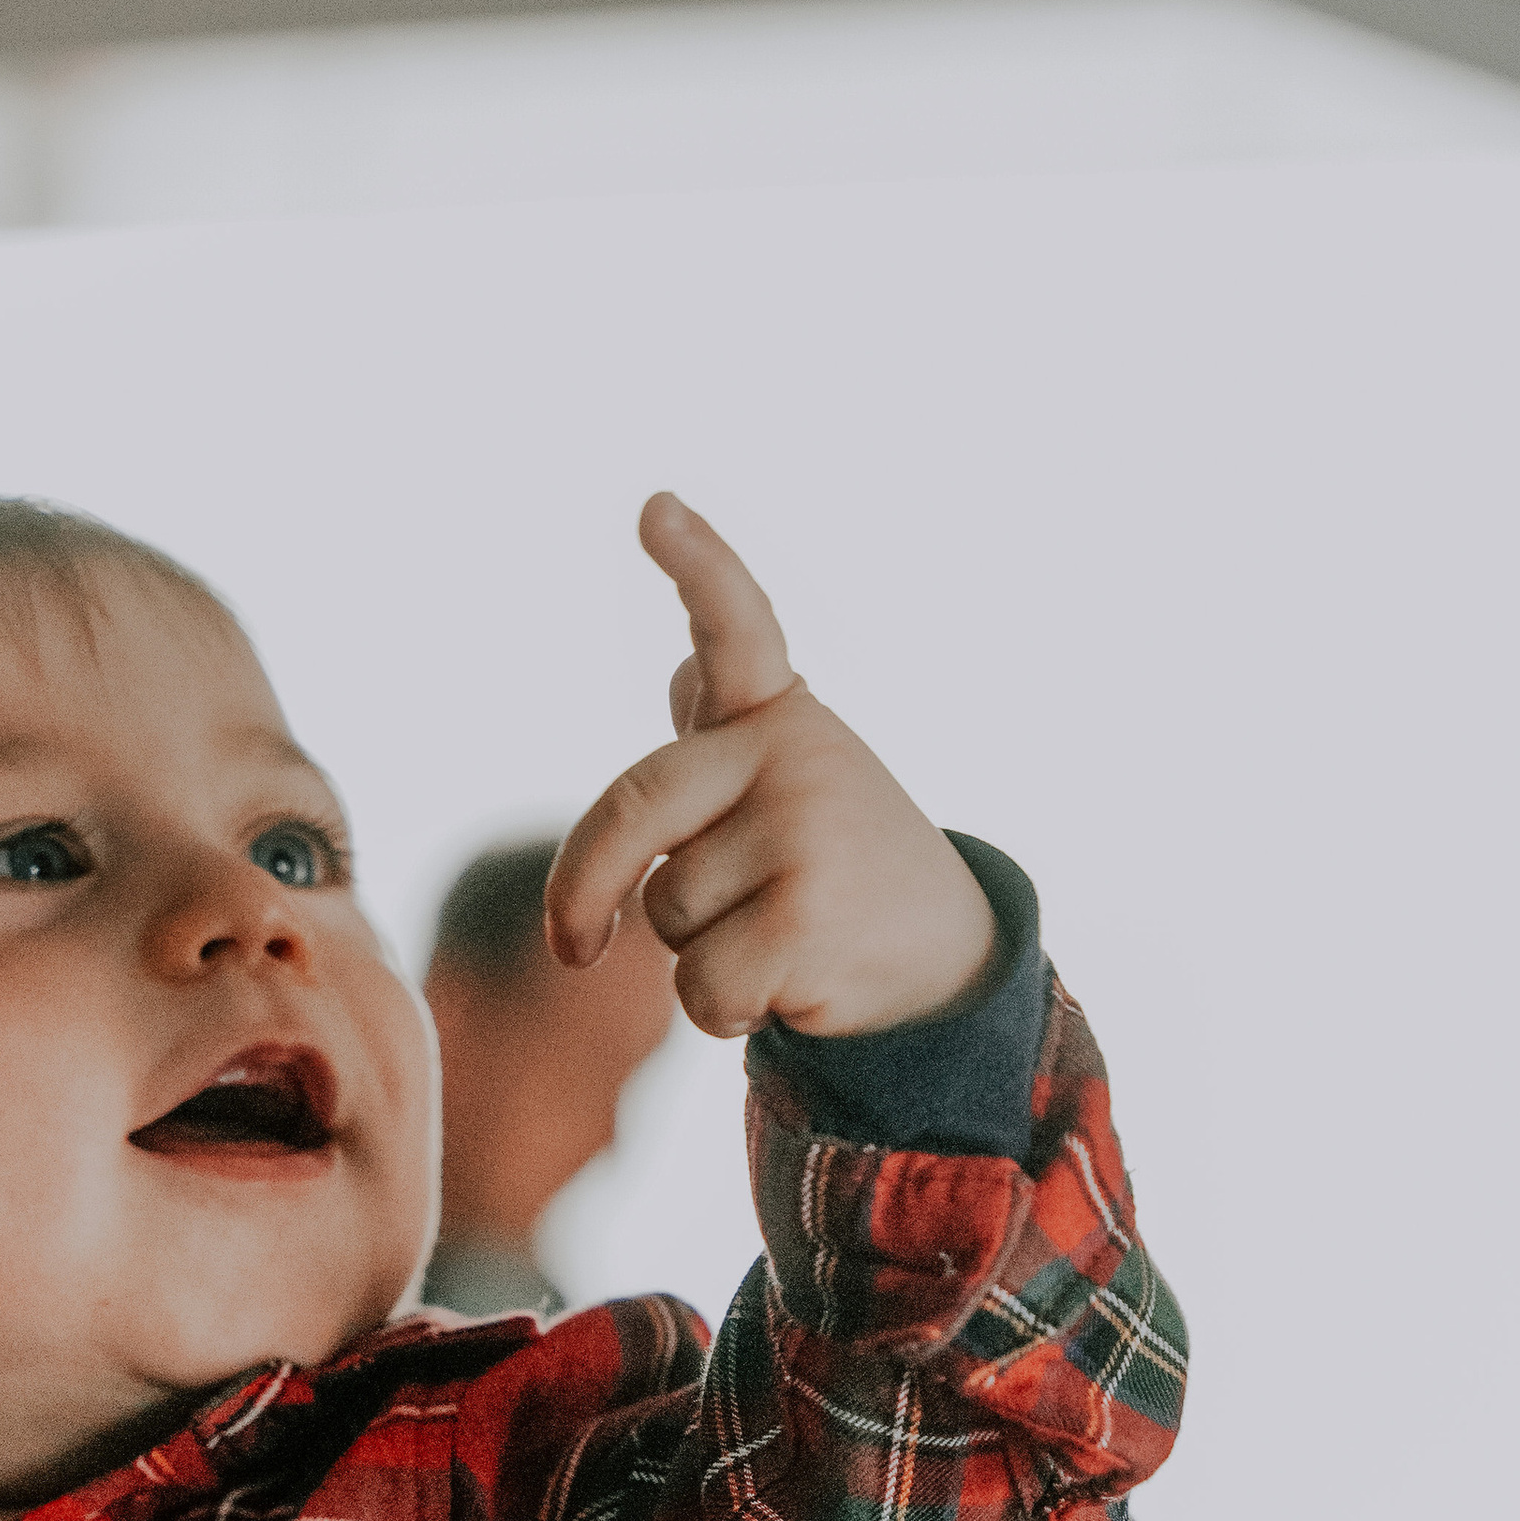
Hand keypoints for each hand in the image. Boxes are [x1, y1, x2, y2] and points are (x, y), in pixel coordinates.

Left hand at [546, 493, 996, 1041]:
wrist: (945, 958)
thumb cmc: (838, 869)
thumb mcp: (790, 791)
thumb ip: (728, 742)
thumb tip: (683, 676)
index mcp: (780, 719)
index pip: (737, 627)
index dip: (698, 567)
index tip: (655, 509)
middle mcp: (795, 757)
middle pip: (633, 811)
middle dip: (583, 888)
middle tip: (574, 948)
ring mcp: (804, 833)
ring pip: (668, 914)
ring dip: (697, 953)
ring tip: (778, 939)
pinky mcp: (806, 920)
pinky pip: (700, 984)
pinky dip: (722, 1011)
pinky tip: (786, 988)